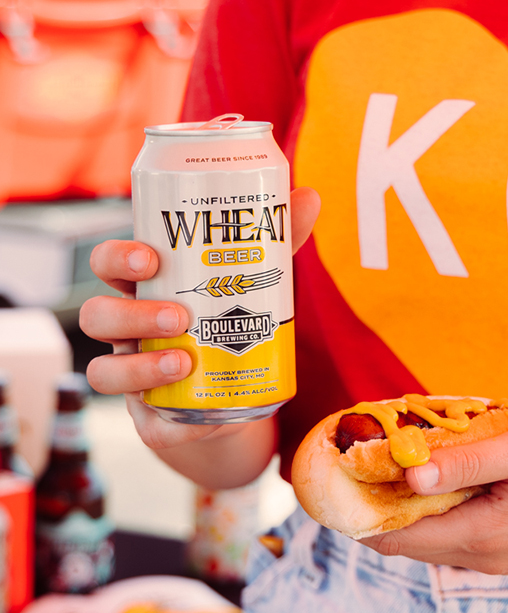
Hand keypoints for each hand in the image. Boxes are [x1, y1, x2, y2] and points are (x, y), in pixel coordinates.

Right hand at [80, 187, 320, 453]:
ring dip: (140, 365)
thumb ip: (278, 243)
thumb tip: (308, 195)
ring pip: (102, 369)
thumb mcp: (259, 283)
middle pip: (95, 314)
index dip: (117, 258)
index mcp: (147, 289)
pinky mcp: (150, 417)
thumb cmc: (237, 324)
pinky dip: (163, 407)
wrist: (239, 399)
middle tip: (179, 315)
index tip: (151, 257)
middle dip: (131, 313)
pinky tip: (192, 401)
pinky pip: (138, 416)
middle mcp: (129, 330)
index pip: (109, 264)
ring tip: (185, 360)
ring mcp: (133, 374)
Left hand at [359, 414, 507, 573]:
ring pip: (430, 531)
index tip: (336, 468)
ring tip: (402, 447)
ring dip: (409, 496)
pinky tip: (444, 464)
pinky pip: (456, 526)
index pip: (393, 537)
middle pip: (405, 537)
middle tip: (365, 446)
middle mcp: (484, 556)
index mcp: (483, 537)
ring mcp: (498, 554)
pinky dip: (438, 499)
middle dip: (378, 497)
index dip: (357, 507)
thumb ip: (466, 464)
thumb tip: (407, 475)